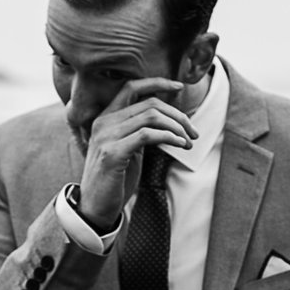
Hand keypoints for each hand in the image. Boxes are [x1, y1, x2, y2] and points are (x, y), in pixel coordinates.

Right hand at [76, 77, 196, 230]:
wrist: (95, 207)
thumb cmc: (116, 179)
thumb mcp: (129, 148)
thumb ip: (141, 131)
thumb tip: (168, 118)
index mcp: (106, 117)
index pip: (131, 87)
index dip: (157, 83)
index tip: (179, 86)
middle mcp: (103, 122)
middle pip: (149, 103)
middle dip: (178, 115)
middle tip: (193, 131)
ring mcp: (105, 136)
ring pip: (150, 116)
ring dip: (177, 127)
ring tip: (189, 141)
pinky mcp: (112, 153)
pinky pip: (148, 135)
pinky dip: (169, 137)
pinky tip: (180, 145)